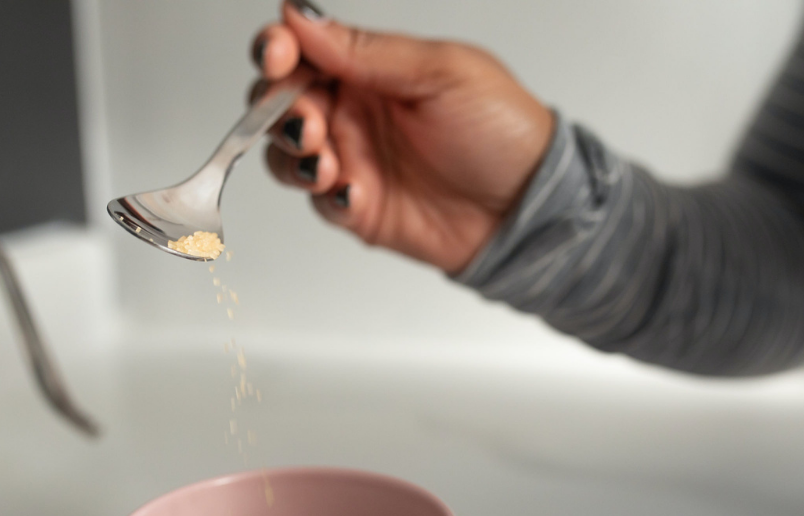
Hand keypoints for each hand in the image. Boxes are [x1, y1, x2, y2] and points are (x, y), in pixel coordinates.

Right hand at [252, 0, 553, 273]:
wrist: (526, 208)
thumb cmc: (503, 132)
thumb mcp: (443, 74)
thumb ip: (368, 51)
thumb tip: (302, 16)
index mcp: (372, 69)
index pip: (303, 48)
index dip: (277, 47)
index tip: (278, 55)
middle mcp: (355, 111)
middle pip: (281, 101)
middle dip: (280, 108)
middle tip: (311, 123)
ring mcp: (353, 160)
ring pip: (286, 154)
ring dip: (292, 156)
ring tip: (326, 164)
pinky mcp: (357, 208)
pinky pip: (317, 202)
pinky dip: (326, 197)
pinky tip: (356, 195)